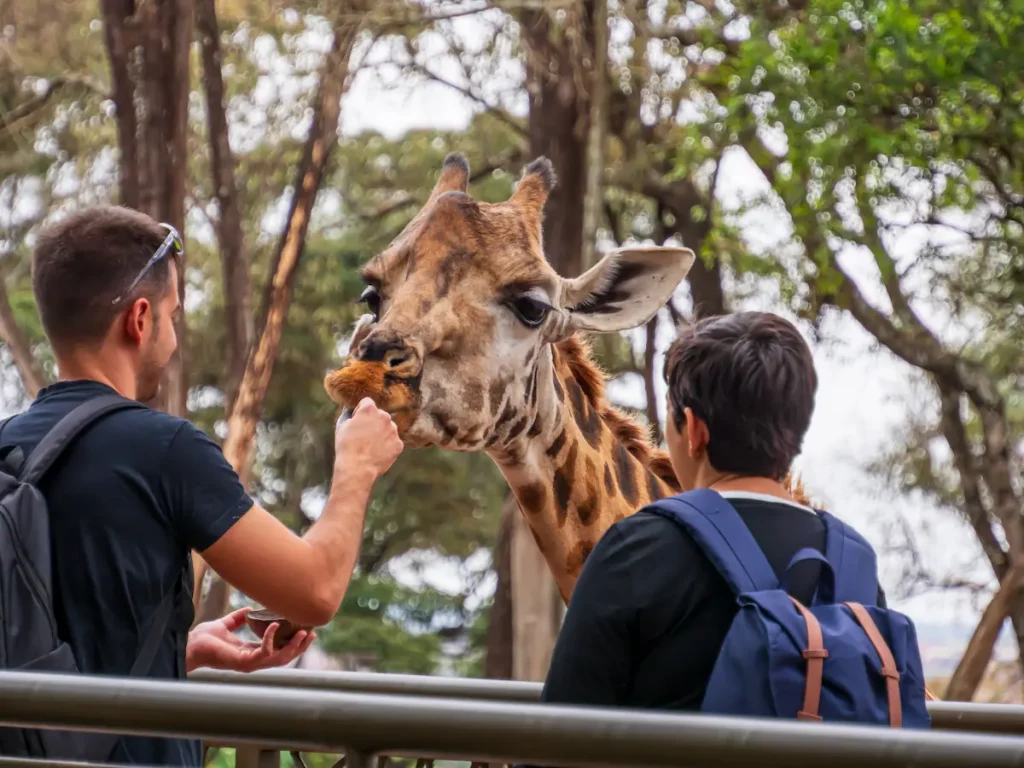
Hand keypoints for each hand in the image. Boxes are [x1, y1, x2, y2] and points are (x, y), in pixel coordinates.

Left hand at [186, 607, 314, 672]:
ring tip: (304, 633)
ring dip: (293, 647)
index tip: (306, 630)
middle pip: (284, 658)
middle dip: (300, 647)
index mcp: (252, 653)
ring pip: (279, 659)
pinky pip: (264, 652)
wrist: (190, 644)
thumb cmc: (204, 637)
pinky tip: (274, 625)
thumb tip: (250, 608)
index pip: (279, 651)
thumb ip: (239, 618)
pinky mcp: (243, 662)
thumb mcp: (226, 624)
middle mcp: (253, 661)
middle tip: (312, 633)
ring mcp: (249, 664)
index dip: (293, 642)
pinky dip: (271, 638)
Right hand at [335, 397, 402, 478]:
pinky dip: (387, 446)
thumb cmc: (346, 446)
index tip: (356, 422)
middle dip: (373, 422)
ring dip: (381, 434)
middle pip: (379, 415)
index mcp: (369, 409)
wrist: (357, 468)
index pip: (367, 403)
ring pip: (388, 428)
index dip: (360, 412)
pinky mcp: (398, 444)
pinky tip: (377, 453)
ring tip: (370, 447)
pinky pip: (393, 442)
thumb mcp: (341, 425)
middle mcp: (385, 416)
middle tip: (363, 436)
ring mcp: (393, 430)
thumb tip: (350, 408)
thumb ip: (348, 412)